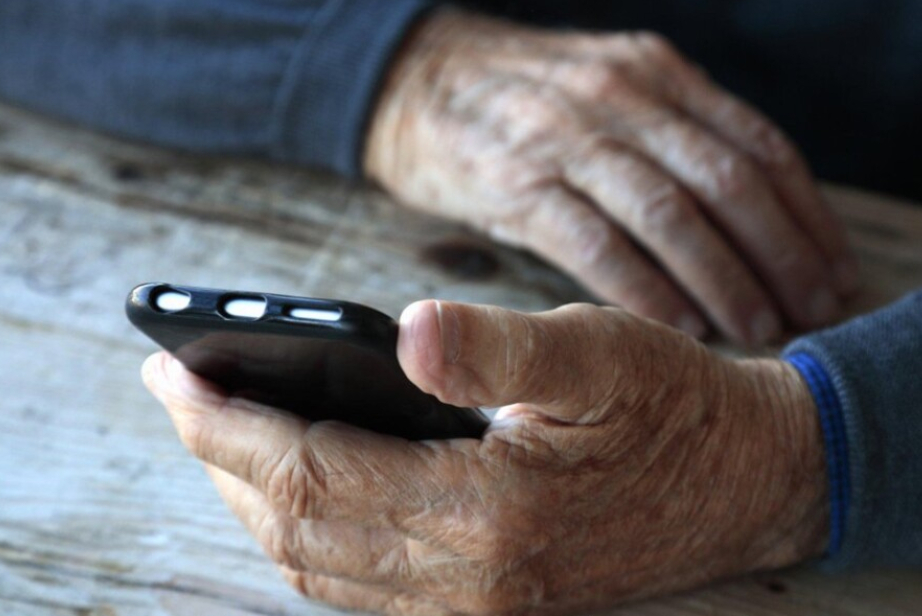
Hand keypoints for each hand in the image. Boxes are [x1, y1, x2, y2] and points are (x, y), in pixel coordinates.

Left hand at [142, 300, 828, 614]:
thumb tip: (414, 334)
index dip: (231, 424)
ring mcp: (478, 606)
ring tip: (222, 435)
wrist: (747, 480)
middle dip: (223, 460)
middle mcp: (470, 581)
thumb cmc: (674, 406)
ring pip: (320, 567)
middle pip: (298, 530)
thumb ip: (502, 348)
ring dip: (257, 500)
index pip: (313, 474)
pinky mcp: (490, 604)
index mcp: (488, 514)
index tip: (173, 372)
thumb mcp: (599, 353)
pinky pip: (362, 585)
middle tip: (179, 393)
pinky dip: (310, 535)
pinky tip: (302, 488)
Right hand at [365, 9, 857, 344]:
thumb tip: (751, 217)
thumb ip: (676, 135)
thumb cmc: (525, 99)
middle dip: (783, 255)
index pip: (760, 145)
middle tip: (815, 312)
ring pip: (672, 216)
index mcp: (659, 73)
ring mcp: (569, 139)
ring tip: (760, 329)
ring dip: (726, 280)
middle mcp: (625, 97)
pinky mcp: (518, 184)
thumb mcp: (613, 87)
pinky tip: (679, 328)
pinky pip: (597, 246)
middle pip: (729, 183)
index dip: (809, 216)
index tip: (837, 271)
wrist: (415, 78)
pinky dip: (646, 292)